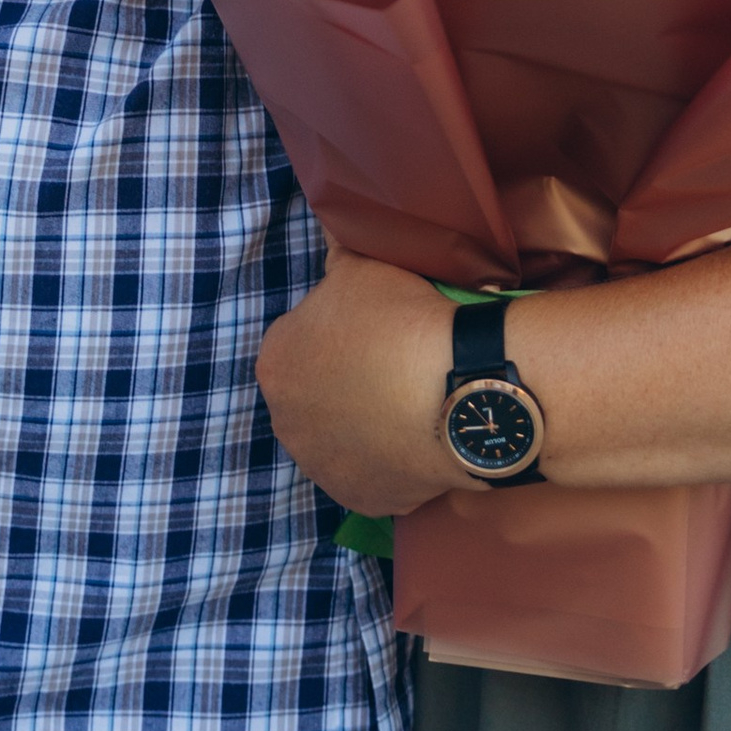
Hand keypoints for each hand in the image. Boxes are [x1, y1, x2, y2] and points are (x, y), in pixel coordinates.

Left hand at [258, 252, 456, 519]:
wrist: (455, 389)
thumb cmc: (401, 321)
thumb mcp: (362, 266)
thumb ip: (338, 255)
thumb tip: (332, 231)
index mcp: (275, 362)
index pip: (298, 339)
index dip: (337, 330)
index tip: (373, 327)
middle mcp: (284, 421)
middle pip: (314, 393)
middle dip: (343, 382)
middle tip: (392, 365)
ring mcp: (320, 467)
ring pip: (340, 438)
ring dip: (362, 424)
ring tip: (410, 405)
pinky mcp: (359, 499)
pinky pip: (373, 474)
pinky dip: (390, 460)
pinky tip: (417, 438)